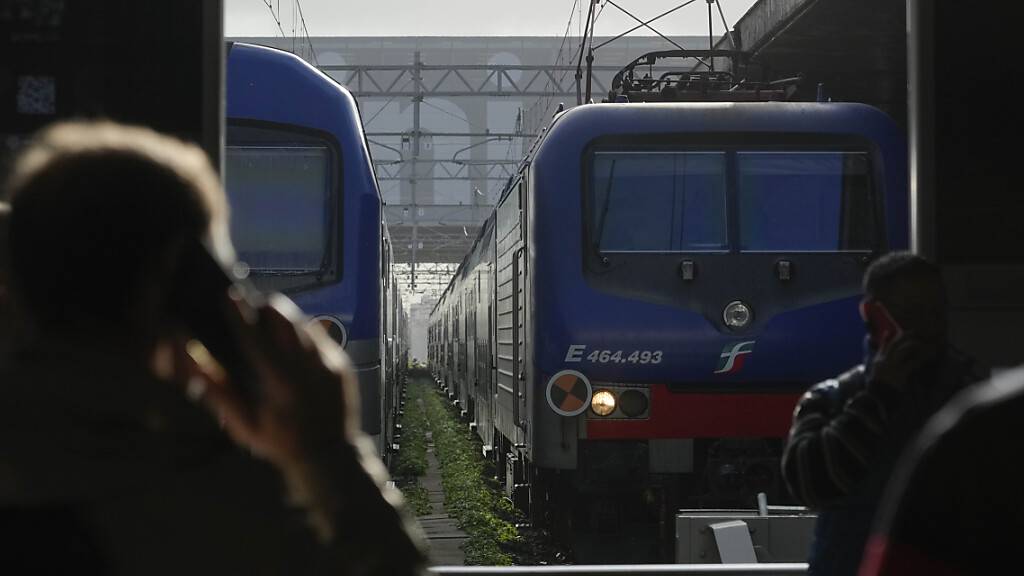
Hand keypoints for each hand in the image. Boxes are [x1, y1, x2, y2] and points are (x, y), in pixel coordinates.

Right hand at [179, 293, 357, 470]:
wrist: (328, 454)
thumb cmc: (280, 442)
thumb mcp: (244, 425)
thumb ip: (219, 393)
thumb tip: (195, 364)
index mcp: (279, 384)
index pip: (254, 339)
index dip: (239, 315)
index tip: (228, 295)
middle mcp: (307, 369)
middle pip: (285, 318)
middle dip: (266, 308)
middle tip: (253, 310)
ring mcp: (329, 363)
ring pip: (303, 322)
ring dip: (286, 320)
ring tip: (272, 328)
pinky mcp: (342, 363)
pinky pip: (320, 336)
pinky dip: (304, 335)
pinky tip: (294, 346)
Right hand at [868, 333, 935, 390]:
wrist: (879, 398)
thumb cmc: (878, 390)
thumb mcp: (874, 376)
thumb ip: (878, 369)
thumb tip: (881, 365)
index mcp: (877, 362)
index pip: (882, 347)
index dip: (886, 339)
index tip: (889, 332)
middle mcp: (884, 361)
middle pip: (895, 344)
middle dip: (905, 336)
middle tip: (914, 332)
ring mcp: (892, 366)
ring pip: (904, 350)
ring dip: (915, 345)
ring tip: (924, 345)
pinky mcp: (900, 373)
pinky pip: (912, 363)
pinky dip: (920, 360)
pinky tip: (927, 358)